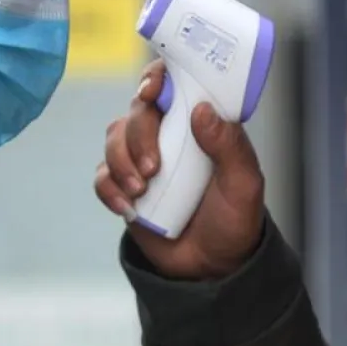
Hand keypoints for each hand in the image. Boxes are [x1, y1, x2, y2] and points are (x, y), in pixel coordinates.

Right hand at [95, 60, 265, 278]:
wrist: (212, 267)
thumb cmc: (234, 219)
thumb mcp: (244, 184)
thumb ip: (229, 146)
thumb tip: (202, 110)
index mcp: (199, 123)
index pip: (173, 83)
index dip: (156, 78)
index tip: (151, 91)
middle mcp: (168, 134)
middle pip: (137, 111)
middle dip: (139, 136)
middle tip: (154, 169)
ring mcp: (142, 159)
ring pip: (113, 138)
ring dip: (121, 162)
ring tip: (141, 191)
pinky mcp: (125, 186)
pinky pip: (102, 176)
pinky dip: (109, 189)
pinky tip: (127, 207)